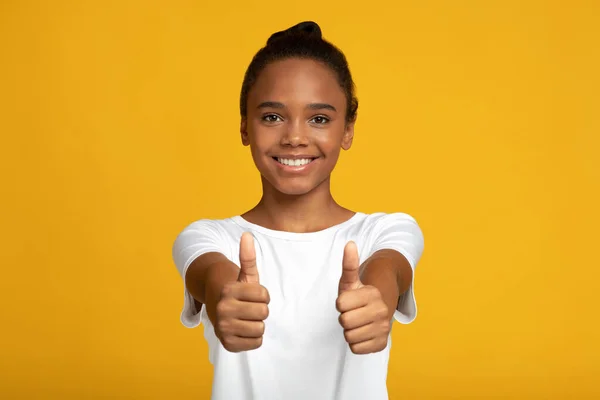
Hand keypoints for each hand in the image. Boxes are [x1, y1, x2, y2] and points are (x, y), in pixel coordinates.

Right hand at [214, 232, 269, 351]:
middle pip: (264, 313)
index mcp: (228, 290)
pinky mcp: (227, 344)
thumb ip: (248, 256)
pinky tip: (243, 330)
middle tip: (248, 308)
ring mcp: (223, 327)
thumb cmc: (238, 292)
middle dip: (260, 310)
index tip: (252, 295)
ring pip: (260, 328)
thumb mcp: (245, 275)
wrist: (219, 311)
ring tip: (246, 319)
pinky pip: (256, 343)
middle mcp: (222, 309)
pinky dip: (253, 338)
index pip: (265, 296)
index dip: (263, 295)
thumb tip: (247, 235)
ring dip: (257, 324)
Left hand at [336, 241, 390, 353]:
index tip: (349, 301)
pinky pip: (356, 348)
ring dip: (349, 331)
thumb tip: (349, 244)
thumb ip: (349, 264)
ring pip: (349, 336)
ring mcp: (383, 328)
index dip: (341, 303)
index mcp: (372, 294)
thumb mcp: (351, 280)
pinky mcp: (382, 344)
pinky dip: (356, 343)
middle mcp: (381, 311)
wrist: (378, 310)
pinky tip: (362, 333)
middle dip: (344, 317)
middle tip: (353, 312)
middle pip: (345, 321)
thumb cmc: (359, 295)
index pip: (340, 304)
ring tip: (358, 322)